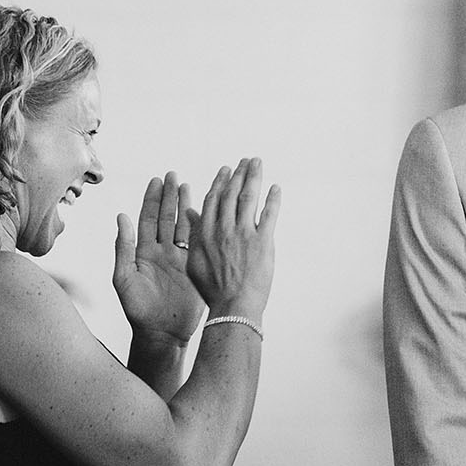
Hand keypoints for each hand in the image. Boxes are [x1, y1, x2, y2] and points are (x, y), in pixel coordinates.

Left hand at [114, 171, 204, 343]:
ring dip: (185, 206)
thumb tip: (121, 217)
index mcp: (143, 253)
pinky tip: (202, 211)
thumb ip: (123, 248)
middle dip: (169, 196)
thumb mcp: (124, 278)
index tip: (156, 180)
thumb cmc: (138, 310)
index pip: (148, 219)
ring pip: (183, 227)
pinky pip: (196, 243)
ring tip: (187, 186)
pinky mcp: (193, 268)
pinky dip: (199, 227)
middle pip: (166, 218)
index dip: (152, 199)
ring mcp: (178, 259)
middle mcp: (161, 252)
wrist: (162, 332)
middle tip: (173, 175)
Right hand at [186, 159, 279, 320]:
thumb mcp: (195, 261)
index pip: (213, 199)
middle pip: (231, 193)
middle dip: (238, 173)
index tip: (226, 170)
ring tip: (258, 163)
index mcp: (205, 233)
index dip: (220, 182)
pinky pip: (269, 214)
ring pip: (248, 198)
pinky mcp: (262, 241)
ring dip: (253, 177)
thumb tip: (190, 214)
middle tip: (245, 160)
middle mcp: (223, 229)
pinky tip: (275, 187)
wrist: (233, 305)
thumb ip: (194, 235)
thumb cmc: (214, 289)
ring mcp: (243, 234)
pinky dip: (273, 199)